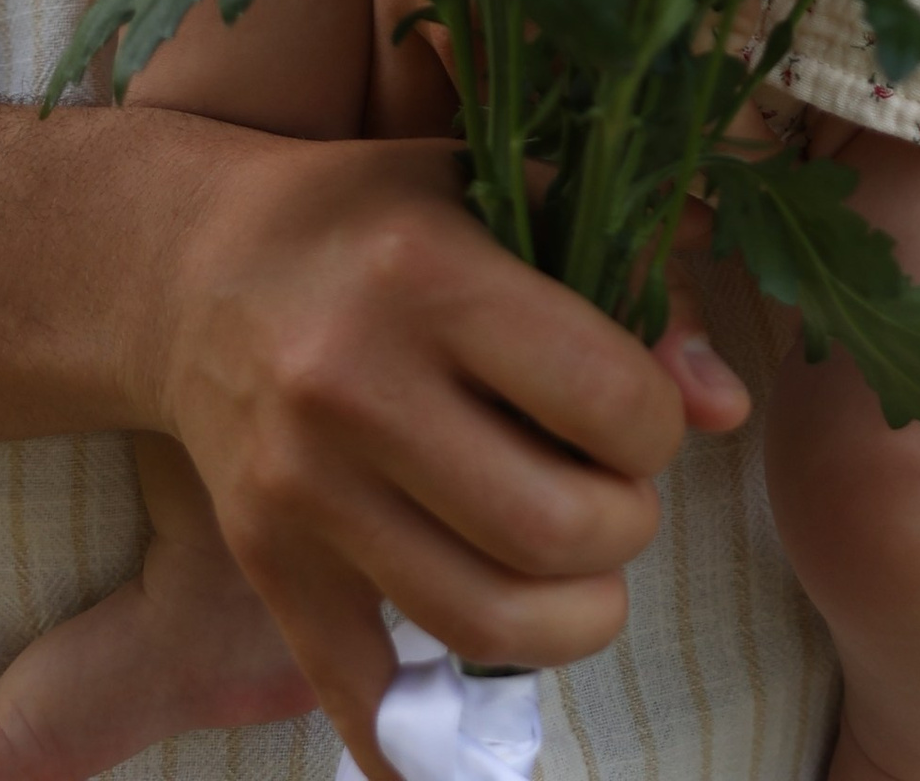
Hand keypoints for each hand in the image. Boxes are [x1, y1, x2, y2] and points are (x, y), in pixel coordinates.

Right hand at [152, 134, 747, 762]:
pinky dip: (430, 735)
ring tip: (576, 574)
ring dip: (573, 621)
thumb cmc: (374, 217)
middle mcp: (356, 385)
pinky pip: (363, 694)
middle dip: (626, 529)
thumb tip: (728, 405)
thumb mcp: (499, 192)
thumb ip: (629, 276)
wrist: (191, 269)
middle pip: (556, 529)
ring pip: (484, 621)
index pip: (607, 399)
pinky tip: (479, 711)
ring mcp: (303, 486)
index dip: (659, 427)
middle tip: (614, 497)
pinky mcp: (266, 561)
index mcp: (429, 274)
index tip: (642, 415)